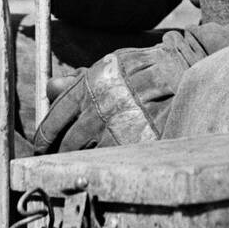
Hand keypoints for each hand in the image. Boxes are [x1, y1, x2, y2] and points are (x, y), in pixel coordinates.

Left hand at [31, 30, 225, 152]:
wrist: (187, 73)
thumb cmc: (147, 67)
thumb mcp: (112, 64)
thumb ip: (80, 79)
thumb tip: (49, 87)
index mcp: (89, 84)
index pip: (53, 117)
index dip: (44, 136)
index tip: (42, 145)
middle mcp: (98, 107)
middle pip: (66, 142)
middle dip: (59, 153)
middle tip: (59, 158)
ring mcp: (116, 128)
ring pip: (85, 156)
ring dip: (81, 161)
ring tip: (84, 161)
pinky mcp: (133, 145)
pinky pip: (109, 161)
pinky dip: (104, 163)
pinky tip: (108, 161)